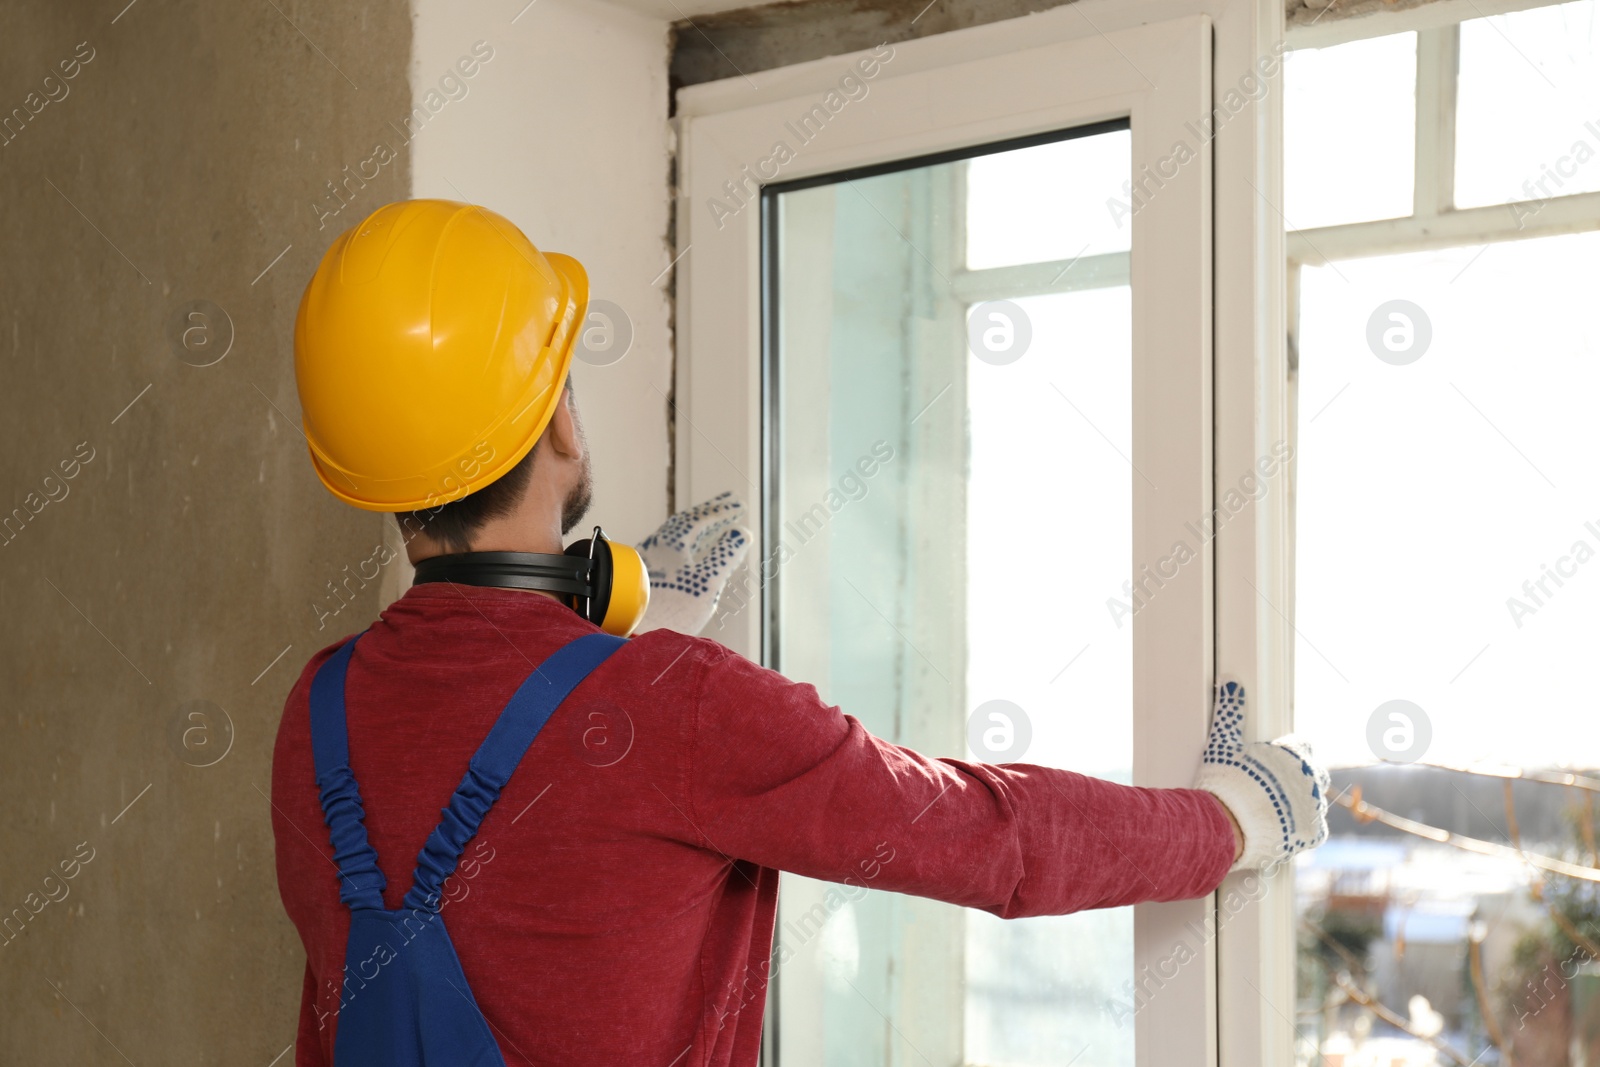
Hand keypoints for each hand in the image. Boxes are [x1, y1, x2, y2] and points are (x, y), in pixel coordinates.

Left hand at [633, 493, 751, 636]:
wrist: (632, 634)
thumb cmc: (671, 611)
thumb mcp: (707, 582)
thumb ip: (725, 556)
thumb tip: (742, 532)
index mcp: (671, 543)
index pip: (700, 518)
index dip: (722, 510)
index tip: (740, 504)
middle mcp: (657, 546)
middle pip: (687, 522)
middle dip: (710, 512)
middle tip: (731, 502)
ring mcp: (649, 560)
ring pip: (676, 536)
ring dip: (698, 527)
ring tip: (714, 524)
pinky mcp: (645, 576)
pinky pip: (670, 550)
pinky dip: (687, 544)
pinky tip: (690, 553)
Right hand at [1193, 679, 1329, 871]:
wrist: (1227, 827)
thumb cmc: (1225, 784)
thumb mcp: (1223, 745)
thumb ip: (1231, 715)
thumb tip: (1232, 685)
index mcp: (1293, 753)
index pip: (1303, 746)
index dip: (1287, 755)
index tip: (1272, 765)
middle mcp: (1311, 777)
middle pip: (1312, 773)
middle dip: (1296, 780)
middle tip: (1270, 790)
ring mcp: (1316, 805)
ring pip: (1313, 801)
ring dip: (1298, 804)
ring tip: (1271, 812)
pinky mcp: (1315, 832)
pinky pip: (1315, 827)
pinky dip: (1301, 828)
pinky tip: (1281, 828)